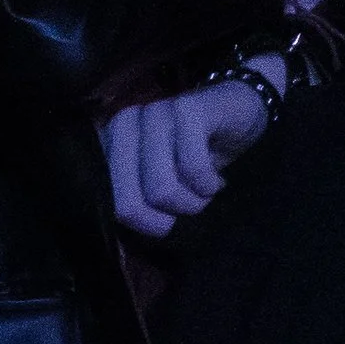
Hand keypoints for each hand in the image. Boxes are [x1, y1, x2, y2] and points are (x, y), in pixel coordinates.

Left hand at [103, 61, 282, 239]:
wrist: (238, 112)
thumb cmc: (195, 154)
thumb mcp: (159, 182)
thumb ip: (134, 200)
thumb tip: (128, 235)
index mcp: (108, 144)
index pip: (106, 204)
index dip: (141, 224)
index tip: (167, 219)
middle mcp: (123, 126)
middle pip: (128, 204)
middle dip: (166, 217)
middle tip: (189, 207)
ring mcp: (154, 114)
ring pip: (161, 189)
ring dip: (193, 201)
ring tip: (205, 190)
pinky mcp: (187, 108)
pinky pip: (192, 168)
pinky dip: (209, 184)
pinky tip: (216, 179)